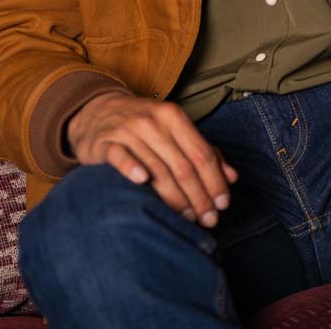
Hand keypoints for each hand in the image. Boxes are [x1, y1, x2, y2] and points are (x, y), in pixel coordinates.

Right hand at [66, 92, 237, 226]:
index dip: (215, 181)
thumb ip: (203, 151)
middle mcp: (152, 121)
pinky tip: (142, 183)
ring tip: (186, 218)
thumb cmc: (144, 126)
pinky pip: (120, 157)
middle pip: (182, 165)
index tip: (223, 205)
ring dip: (174, 197)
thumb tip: (232, 177)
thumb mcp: (174, 130)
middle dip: (199, 196)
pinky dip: (131, 168)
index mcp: (173, 116)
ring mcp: (127, 131)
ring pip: (156, 168)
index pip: (201, 153)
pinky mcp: (105, 142)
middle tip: (208, 220)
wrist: (98, 111)